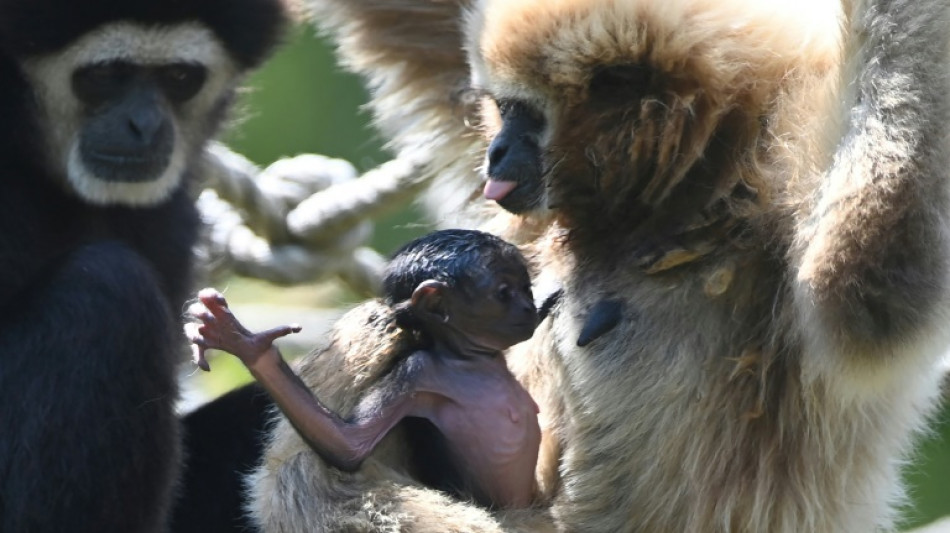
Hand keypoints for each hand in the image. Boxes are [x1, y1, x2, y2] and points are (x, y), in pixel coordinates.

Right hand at [184, 288, 300, 370]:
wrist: (251, 352)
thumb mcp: (269, 338)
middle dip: (198, 312)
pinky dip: (199, 360)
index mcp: (229, 318)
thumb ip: (281, 331)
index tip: (214, 297)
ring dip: (192, 333)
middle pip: (199, 310)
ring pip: (191, 328)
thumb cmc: (259, 343)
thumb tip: (299, 328)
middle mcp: (216, 324)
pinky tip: (207, 369)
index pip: (216, 301)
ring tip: (200, 339)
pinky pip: (196, 351)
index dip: (211, 296)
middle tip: (204, 316)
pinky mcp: (207, 347)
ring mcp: (209, 334)